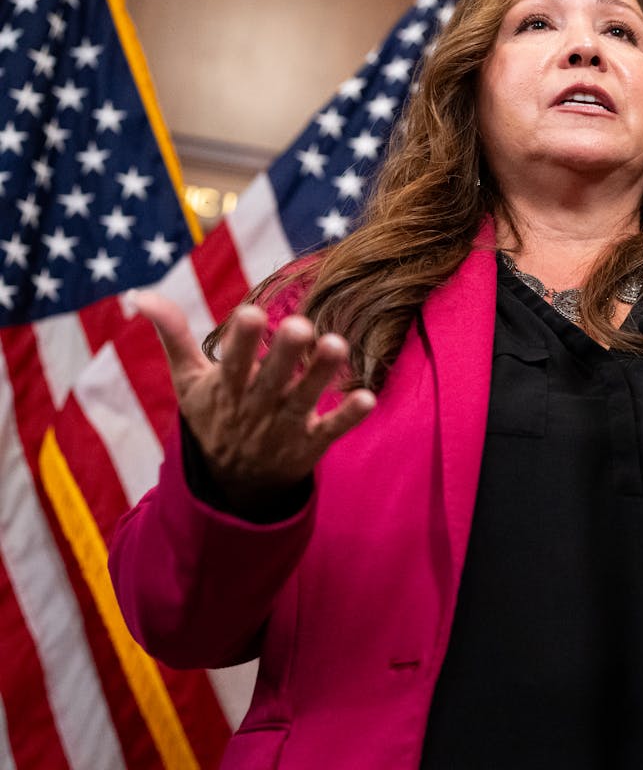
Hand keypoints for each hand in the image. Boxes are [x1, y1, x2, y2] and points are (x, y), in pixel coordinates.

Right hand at [131, 290, 375, 513]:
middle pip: (271, 379)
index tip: (251, 312)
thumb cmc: (213, 414)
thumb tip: (139, 293)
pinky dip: (347, 417)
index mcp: (226, 388)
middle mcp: (256, 407)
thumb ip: (173, 334)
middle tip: (301, 325)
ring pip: (304, 399)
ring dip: (321, 375)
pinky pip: (331, 431)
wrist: (232, 484)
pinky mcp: (309, 443)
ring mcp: (284, 427)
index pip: (232, 363)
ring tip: (338, 345)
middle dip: (285, 354)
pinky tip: (368, 399)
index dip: (241, 341)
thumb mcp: (188, 380)